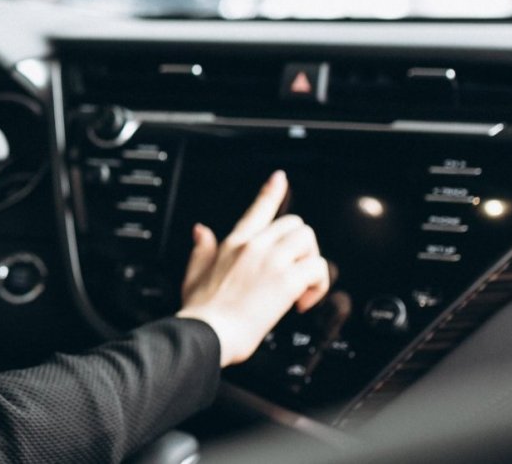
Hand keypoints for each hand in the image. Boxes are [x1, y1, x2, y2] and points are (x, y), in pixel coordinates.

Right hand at [175, 171, 329, 366]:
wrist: (206, 333)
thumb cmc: (200, 312)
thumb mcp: (193, 274)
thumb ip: (200, 250)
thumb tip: (200, 231)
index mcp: (234, 244)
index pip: (257, 209)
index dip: (271, 191)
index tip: (280, 179)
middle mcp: (255, 246)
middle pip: (295, 224)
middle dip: (301, 248)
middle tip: (295, 272)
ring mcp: (272, 261)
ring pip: (309, 240)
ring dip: (312, 262)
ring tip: (302, 286)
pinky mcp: (286, 281)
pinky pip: (318, 269)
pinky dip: (318, 286)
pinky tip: (302, 302)